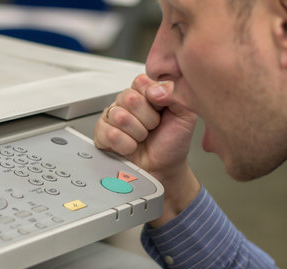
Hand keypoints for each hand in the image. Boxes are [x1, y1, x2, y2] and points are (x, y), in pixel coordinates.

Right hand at [94, 74, 199, 224]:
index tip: (162, 111)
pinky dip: (125, 144)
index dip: (153, 98)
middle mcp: (127, 102)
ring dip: (137, 133)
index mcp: (145, 92)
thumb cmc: (173, 143)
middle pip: (128, 98)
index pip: (140, 81)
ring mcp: (112, 117)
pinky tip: (131, 146)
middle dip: (147, 119)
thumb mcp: (185, 115)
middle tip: (152, 128)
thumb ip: (175, 94)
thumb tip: (155, 88)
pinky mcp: (101, 134)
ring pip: (119, 116)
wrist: (164, 169)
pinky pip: (109, 133)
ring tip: (142, 138)